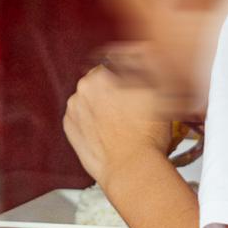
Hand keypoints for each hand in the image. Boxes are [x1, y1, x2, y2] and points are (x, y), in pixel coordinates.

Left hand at [63, 64, 171, 191]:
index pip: (113, 67)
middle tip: (130, 110)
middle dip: (112, 94)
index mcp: (100, 76)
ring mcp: (73, 111)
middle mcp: (82, 91)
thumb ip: (144, 68)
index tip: (133, 89)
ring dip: (102, 109)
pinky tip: (108, 133)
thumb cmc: (146, 134)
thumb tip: (141, 59)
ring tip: (121, 125)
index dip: (126, 79)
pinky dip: (92, 124)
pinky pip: (81, 120)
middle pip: (99, 85)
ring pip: (89, 103)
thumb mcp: (157, 90)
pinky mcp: (70, 131)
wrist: (132, 168)